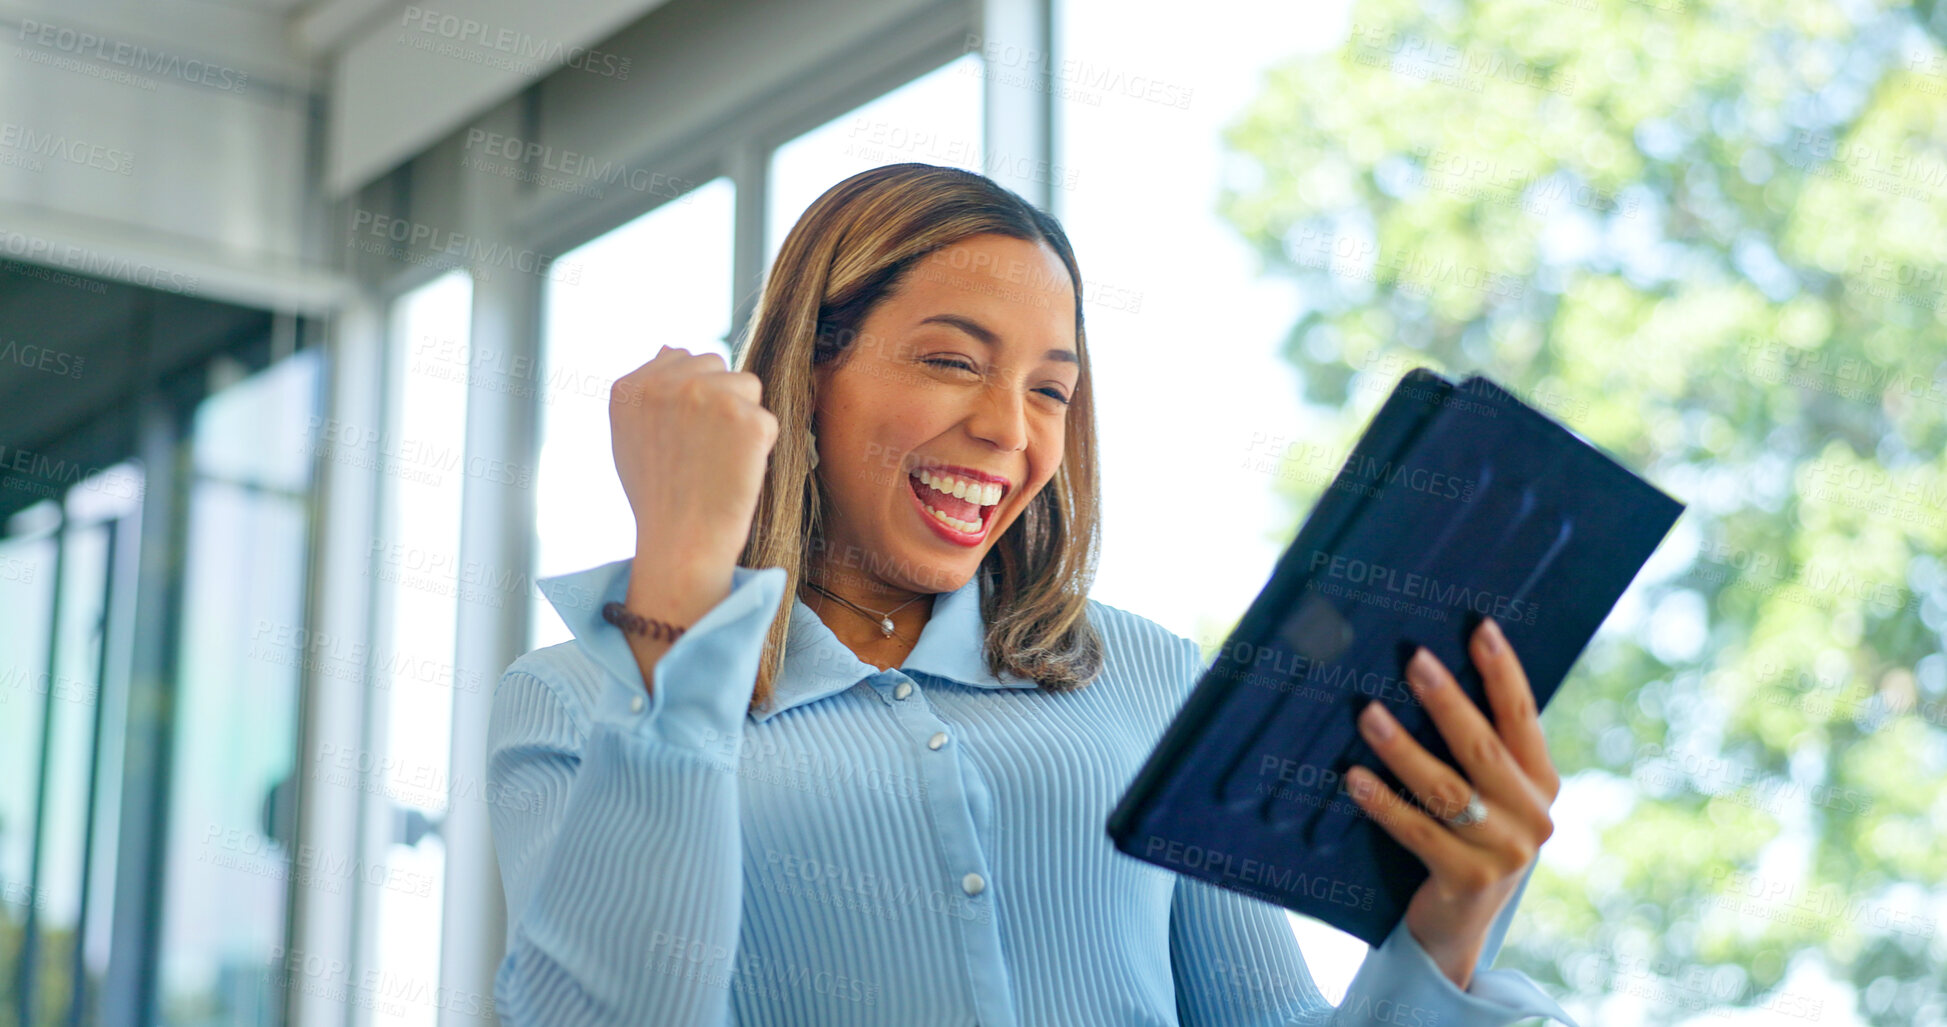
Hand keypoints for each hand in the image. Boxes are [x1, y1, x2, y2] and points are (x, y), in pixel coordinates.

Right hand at [611, 346, 779, 574]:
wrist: (681, 542)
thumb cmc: (658, 496)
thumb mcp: (632, 437)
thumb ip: (648, 390)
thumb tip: (670, 347)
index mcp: (631, 387)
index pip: (681, 359)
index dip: (693, 398)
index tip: (686, 436)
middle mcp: (666, 383)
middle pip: (717, 366)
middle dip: (720, 401)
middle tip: (705, 450)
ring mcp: (706, 397)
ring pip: (747, 386)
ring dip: (743, 419)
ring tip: (719, 460)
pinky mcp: (746, 418)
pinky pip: (767, 420)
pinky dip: (759, 447)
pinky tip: (735, 472)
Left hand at [1342, 617, 1560, 990]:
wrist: (1457, 926)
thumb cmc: (1463, 840)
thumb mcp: (1486, 797)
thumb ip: (1476, 750)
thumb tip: (1424, 676)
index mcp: (1541, 785)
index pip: (1522, 717)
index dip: (1503, 671)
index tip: (1478, 626)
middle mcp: (1533, 817)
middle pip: (1483, 748)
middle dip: (1448, 701)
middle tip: (1414, 660)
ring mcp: (1504, 853)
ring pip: (1447, 790)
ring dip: (1404, 749)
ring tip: (1367, 713)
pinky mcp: (1467, 881)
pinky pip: (1418, 832)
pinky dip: (1384, 803)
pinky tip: (1354, 777)